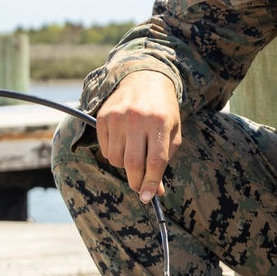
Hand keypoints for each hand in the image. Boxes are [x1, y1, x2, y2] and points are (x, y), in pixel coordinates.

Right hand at [95, 70, 181, 202]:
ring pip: (117, 159)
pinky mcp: (103, 117)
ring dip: (126, 166)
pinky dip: (115, 154)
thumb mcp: (173, 131)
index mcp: (160, 122)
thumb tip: (156, 191)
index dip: (152, 182)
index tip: (148, 197)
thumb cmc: (163, 110)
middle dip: (136, 182)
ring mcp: (117, 117)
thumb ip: (166, 159)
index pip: (155, 161)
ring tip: (136, 154)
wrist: (145, 78)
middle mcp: (137, 119)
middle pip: (132, 163)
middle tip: (140, 188)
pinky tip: (124, 143)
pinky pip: (105, 149)